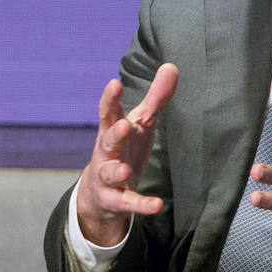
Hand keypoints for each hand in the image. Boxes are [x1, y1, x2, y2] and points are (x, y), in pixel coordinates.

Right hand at [76, 63, 178, 245]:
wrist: (100, 193)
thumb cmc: (123, 148)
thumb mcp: (140, 123)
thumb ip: (155, 98)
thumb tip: (171, 66)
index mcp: (112, 130)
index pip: (108, 112)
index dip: (110, 99)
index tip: (114, 84)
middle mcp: (106, 152)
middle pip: (107, 141)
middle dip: (114, 134)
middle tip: (124, 126)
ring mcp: (107, 177)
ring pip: (109, 173)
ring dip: (117, 171)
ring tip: (125, 170)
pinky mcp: (115, 200)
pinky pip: (127, 203)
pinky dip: (141, 205)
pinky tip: (156, 205)